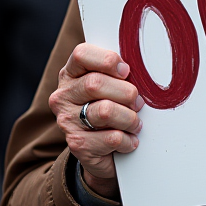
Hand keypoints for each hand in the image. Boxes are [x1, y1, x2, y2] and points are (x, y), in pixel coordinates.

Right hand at [48, 43, 143, 198]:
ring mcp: (67, 121)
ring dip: (130, 118)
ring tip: (134, 123)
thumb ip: (119, 72)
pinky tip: (129, 140)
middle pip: (95, 83)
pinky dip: (129, 140)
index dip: (107, 60)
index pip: (81, 55)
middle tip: (137, 102)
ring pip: (105, 111)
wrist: (101, 151)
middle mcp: (63, 96)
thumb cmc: (112, 107)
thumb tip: (141, 67)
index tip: (126, 71)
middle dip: (126, 93)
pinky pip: (113, 138)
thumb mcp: (113, 85)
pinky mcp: (78, 145)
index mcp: (71, 74)